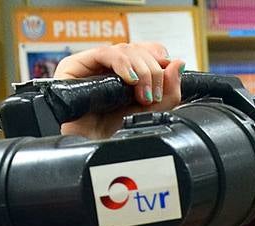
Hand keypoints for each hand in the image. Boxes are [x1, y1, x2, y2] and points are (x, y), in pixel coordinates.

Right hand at [55, 42, 183, 139]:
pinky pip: (104, 53)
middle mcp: (109, 65)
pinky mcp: (76, 64)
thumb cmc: (112, 132)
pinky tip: (130, 80)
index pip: (147, 50)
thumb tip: (179, 64)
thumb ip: (168, 93)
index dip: (160, 59)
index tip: (169, 77)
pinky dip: (122, 64)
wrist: (88, 148)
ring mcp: (93, 63)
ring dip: (142, 70)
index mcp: (125, 72)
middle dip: (153, 71)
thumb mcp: (148, 113)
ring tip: (144, 96)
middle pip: (138, 49)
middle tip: (155, 96)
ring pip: (125, 49)